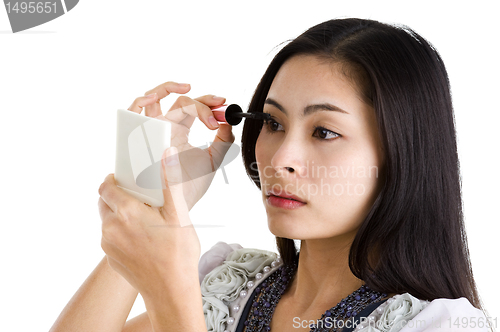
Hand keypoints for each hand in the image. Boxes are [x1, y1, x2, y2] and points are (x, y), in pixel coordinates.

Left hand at [98, 146, 197, 299]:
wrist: (171, 291)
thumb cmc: (178, 253)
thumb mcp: (179, 214)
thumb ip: (170, 181)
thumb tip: (168, 152)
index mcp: (126, 212)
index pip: (105, 187)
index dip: (112, 180)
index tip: (123, 179)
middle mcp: (111, 228)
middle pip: (105, 203)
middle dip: (119, 197)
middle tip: (141, 201)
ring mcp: (108, 245)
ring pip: (108, 221)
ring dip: (120, 216)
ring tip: (145, 221)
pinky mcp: (111, 259)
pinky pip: (111, 238)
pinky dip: (122, 233)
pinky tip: (143, 239)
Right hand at [128, 81, 234, 210]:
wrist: (173, 205)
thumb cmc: (188, 185)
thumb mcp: (212, 161)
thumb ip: (223, 142)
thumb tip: (229, 121)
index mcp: (180, 131)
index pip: (193, 107)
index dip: (208, 103)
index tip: (224, 106)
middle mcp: (164, 127)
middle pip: (180, 101)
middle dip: (201, 100)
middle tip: (218, 106)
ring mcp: (150, 130)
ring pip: (153, 98)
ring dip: (167, 88)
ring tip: (187, 88)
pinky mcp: (138, 136)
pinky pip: (133, 112)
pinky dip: (141, 100)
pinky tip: (155, 99)